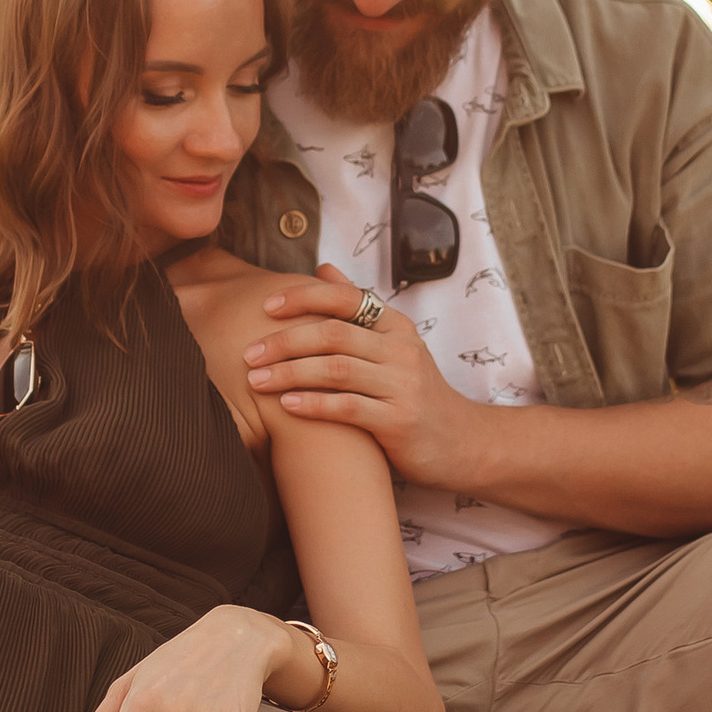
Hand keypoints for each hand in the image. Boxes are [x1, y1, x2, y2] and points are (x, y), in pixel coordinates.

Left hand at [242, 267, 482, 487]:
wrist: (462, 443)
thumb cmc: (415, 393)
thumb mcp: (394, 345)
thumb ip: (358, 309)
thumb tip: (322, 268)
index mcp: (397, 326)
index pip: (346, 298)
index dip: (303, 298)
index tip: (266, 306)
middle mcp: (401, 350)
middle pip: (334, 334)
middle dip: (285, 341)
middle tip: (248, 353)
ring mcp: (402, 386)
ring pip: (336, 369)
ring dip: (290, 373)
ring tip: (255, 381)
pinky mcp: (399, 422)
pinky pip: (348, 408)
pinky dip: (313, 405)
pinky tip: (286, 406)